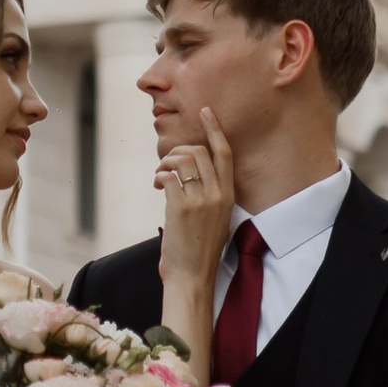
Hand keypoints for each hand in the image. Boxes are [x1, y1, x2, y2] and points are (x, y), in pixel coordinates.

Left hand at [154, 107, 235, 297]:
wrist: (192, 275)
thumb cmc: (199, 248)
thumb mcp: (215, 217)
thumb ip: (209, 193)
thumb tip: (188, 170)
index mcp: (229, 195)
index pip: (225, 153)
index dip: (215, 129)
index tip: (205, 112)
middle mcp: (218, 194)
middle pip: (198, 151)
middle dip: (177, 150)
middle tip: (167, 165)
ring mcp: (200, 201)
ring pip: (182, 160)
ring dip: (165, 162)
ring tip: (160, 177)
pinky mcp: (181, 208)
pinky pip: (168, 175)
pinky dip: (159, 176)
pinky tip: (158, 186)